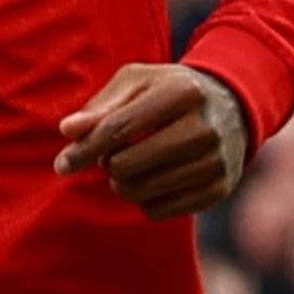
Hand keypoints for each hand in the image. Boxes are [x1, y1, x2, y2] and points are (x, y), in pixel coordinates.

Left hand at [54, 64, 250, 219]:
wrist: (231, 107)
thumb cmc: (168, 91)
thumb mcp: (136, 83)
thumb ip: (101, 107)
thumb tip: (67, 131)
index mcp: (181, 93)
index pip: (118, 128)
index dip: (85, 148)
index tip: (62, 164)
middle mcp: (204, 128)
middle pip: (127, 164)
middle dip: (107, 164)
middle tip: (112, 156)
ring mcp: (216, 161)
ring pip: (141, 191)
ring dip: (123, 183)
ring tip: (129, 166)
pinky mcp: (219, 189)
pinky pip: (159, 211)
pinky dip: (144, 200)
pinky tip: (152, 179)